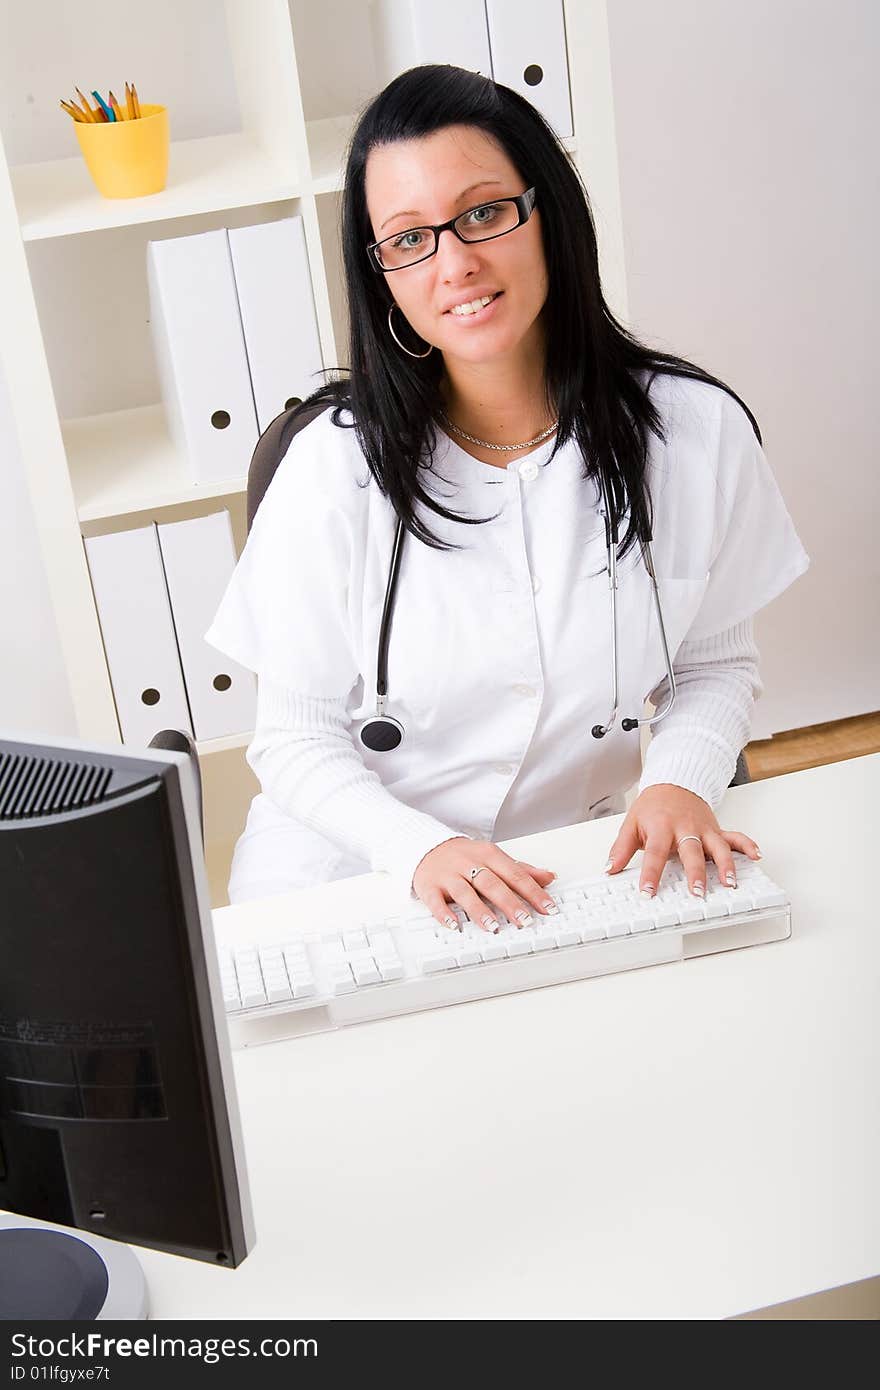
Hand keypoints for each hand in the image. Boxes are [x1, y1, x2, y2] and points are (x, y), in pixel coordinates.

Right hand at [412, 837, 557, 931]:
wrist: (427, 846)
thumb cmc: (464, 856)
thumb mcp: (494, 857)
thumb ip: (521, 869)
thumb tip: (549, 877)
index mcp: (489, 855)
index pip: (515, 874)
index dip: (533, 892)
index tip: (547, 908)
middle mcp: (469, 864)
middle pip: (492, 883)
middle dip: (510, 903)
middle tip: (524, 920)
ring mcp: (448, 875)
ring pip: (465, 892)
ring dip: (479, 910)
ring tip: (492, 926)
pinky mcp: (429, 886)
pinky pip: (435, 901)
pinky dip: (443, 913)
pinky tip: (453, 925)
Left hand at [605, 783, 761, 896]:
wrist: (674, 782)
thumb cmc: (653, 806)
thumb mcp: (631, 824)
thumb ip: (620, 848)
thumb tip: (609, 869)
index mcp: (661, 828)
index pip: (654, 853)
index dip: (650, 874)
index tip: (647, 892)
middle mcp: (685, 829)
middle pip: (691, 852)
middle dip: (695, 874)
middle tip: (696, 893)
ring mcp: (703, 830)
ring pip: (717, 847)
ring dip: (725, 865)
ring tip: (730, 883)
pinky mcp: (716, 830)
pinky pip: (735, 837)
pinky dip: (747, 846)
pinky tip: (756, 856)